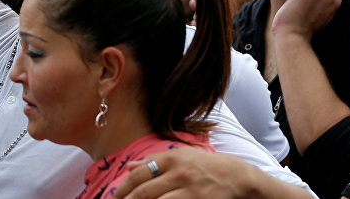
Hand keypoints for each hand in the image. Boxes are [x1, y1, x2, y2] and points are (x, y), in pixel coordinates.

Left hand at [113, 148, 251, 197]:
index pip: (138, 174)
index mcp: (169, 158)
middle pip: (144, 191)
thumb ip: (154, 160)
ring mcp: (188, 189)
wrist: (234, 175)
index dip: (123, 187)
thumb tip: (129, 166)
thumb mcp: (179, 155)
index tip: (114, 197)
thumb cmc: (202, 164)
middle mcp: (177, 173)